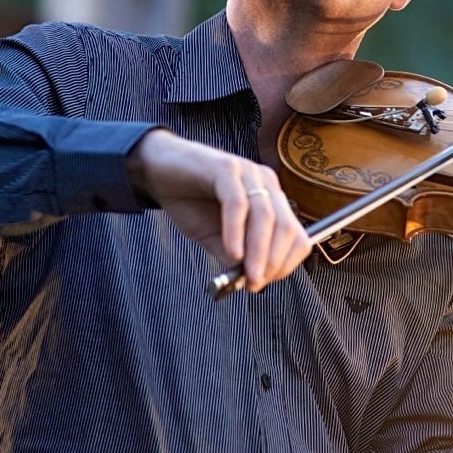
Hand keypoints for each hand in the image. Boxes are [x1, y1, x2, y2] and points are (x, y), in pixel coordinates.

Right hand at [127, 129, 311, 291]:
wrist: (156, 170)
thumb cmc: (190, 201)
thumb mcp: (216, 238)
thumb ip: (234, 256)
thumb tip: (251, 279)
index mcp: (270, 199)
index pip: (296, 236)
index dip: (286, 264)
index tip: (264, 283)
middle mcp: (265, 183)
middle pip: (286, 227)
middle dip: (274, 262)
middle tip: (255, 284)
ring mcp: (247, 172)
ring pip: (265, 216)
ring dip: (259, 252)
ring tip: (247, 276)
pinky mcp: (224, 167)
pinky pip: (237, 203)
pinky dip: (236, 232)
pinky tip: (231, 252)